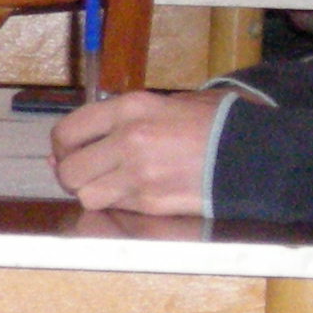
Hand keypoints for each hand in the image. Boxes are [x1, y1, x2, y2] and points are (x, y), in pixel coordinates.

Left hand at [50, 89, 223, 215]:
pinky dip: (118, 203)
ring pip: (86, 195)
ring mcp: (139, 175)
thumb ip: (119, 120)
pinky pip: (116, 207)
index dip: (60, 147)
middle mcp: (128, 141)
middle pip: (70, 170)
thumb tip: (74, 144)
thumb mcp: (163, 104)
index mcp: (130, 109)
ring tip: (109, 184)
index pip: (68, 132)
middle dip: (71, 174)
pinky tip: (135, 191)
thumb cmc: (211, 124)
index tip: (65, 152)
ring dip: (93, 192)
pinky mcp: (152, 202)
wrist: (251, 152)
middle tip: (83, 172)